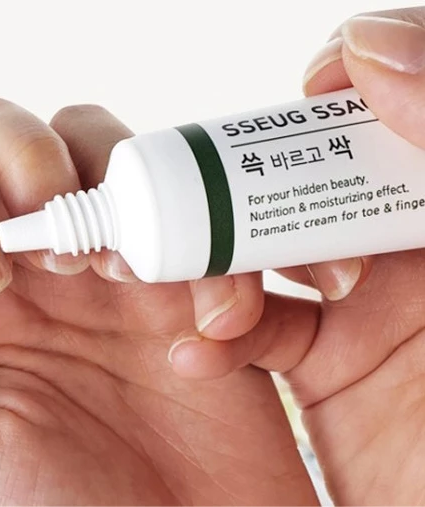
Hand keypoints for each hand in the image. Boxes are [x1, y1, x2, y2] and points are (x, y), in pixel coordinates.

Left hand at [0, 103, 316, 502]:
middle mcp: (28, 268)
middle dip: (20, 156)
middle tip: (51, 241)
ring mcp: (110, 263)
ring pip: (91, 143)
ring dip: (103, 175)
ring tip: (117, 266)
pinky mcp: (186, 276)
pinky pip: (186, 201)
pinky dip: (196, 229)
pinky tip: (195, 308)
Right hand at [169, 7, 424, 504]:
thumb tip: (371, 47)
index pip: (393, 109)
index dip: (350, 84)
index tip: (310, 93)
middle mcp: (405, 241)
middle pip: (309, 177)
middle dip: (251, 187)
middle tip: (213, 206)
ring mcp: (360, 301)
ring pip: (264, 249)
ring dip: (222, 268)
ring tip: (221, 308)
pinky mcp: (321, 361)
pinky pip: (253, 331)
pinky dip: (216, 338)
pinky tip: (202, 352)